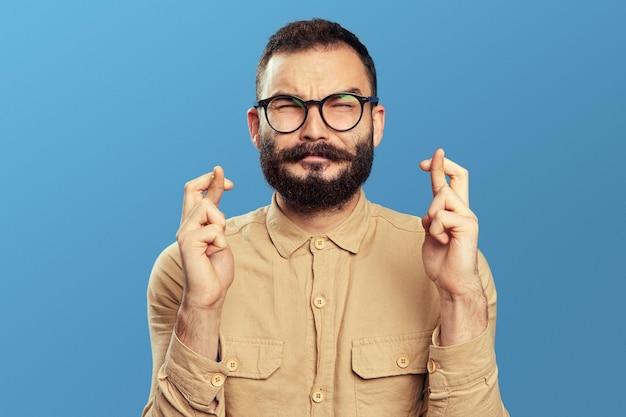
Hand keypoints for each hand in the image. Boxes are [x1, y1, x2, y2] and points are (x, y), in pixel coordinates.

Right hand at [176, 166, 234, 308]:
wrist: (209, 294)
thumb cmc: (216, 270)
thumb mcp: (221, 237)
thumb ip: (218, 219)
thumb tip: (221, 195)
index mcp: (193, 225)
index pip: (196, 194)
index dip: (210, 182)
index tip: (224, 177)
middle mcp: (185, 226)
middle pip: (191, 190)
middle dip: (211, 181)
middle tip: (227, 179)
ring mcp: (184, 232)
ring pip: (207, 207)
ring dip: (221, 223)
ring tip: (216, 244)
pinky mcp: (187, 241)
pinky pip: (214, 228)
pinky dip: (221, 241)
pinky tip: (213, 254)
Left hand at [420, 149, 486, 343]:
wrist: (451, 282)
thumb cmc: (441, 261)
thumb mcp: (431, 234)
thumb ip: (431, 219)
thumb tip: (429, 211)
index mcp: (455, 212)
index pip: (451, 183)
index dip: (440, 168)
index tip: (426, 160)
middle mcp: (465, 211)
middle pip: (456, 178)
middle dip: (439, 166)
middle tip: (422, 162)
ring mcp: (468, 217)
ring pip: (441, 198)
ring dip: (431, 217)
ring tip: (438, 236)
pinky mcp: (468, 226)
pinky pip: (441, 216)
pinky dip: (435, 229)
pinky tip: (443, 241)